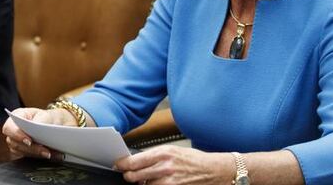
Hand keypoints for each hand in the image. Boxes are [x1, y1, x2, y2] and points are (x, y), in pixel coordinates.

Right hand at [2, 107, 73, 159]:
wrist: (51, 124)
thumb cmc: (45, 117)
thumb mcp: (45, 115)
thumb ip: (40, 122)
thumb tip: (37, 130)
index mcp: (16, 117)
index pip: (9, 128)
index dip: (17, 135)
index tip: (29, 141)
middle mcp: (12, 131)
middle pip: (15, 143)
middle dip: (31, 149)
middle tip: (45, 151)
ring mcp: (16, 142)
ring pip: (21, 152)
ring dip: (37, 154)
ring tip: (50, 154)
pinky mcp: (22, 152)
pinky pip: (29, 157)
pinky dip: (41, 157)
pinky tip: (52, 155)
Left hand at [114, 145, 232, 184]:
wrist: (213, 170)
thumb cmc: (193, 159)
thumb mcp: (172, 151)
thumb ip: (154, 156)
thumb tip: (136, 161)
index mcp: (163, 153)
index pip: (134, 161)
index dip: (123, 165)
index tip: (119, 166)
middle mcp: (165, 166)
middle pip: (135, 176)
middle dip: (129, 176)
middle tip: (129, 175)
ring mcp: (169, 181)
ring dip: (143, 184)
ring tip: (148, 179)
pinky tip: (156, 183)